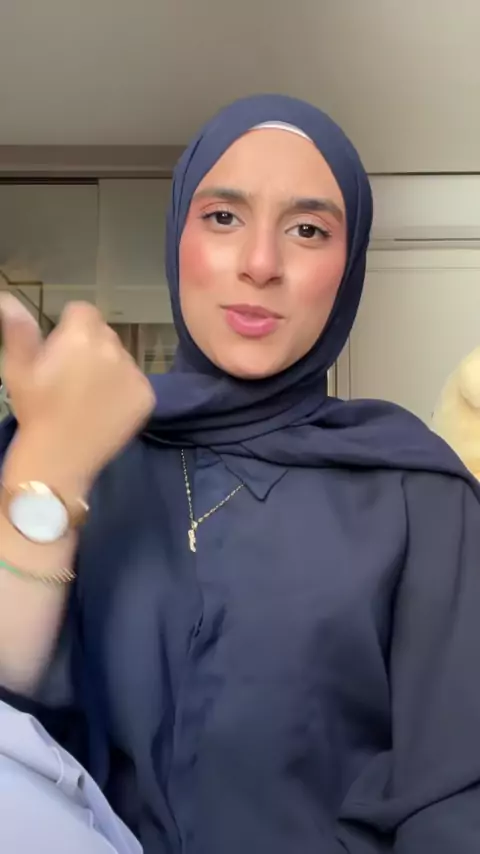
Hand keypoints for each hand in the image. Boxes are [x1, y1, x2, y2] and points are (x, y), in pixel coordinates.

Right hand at [0, 295, 154, 484]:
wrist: (60, 458)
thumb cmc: (35, 411)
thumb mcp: (18, 368)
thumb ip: (18, 328)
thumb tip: (8, 298)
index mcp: (80, 336)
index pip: (83, 311)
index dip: (69, 326)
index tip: (59, 349)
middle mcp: (113, 349)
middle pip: (104, 333)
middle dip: (90, 345)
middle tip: (71, 375)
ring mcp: (133, 373)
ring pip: (121, 357)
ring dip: (108, 367)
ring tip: (88, 395)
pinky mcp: (146, 396)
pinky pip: (136, 381)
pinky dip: (124, 390)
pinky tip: (105, 408)